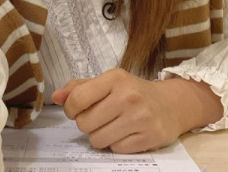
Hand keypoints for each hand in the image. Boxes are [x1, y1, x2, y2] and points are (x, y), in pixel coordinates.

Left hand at [51, 68, 222, 153]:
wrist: (171, 104)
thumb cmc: (133, 91)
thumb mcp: (108, 82)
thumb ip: (80, 87)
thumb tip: (55, 96)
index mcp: (115, 78)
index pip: (77, 98)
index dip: (70, 109)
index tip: (77, 109)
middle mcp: (127, 96)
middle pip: (84, 123)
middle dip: (86, 124)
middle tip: (99, 117)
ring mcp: (139, 118)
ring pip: (98, 140)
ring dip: (100, 136)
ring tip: (111, 125)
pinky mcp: (149, 137)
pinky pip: (116, 150)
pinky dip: (116, 144)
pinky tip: (125, 133)